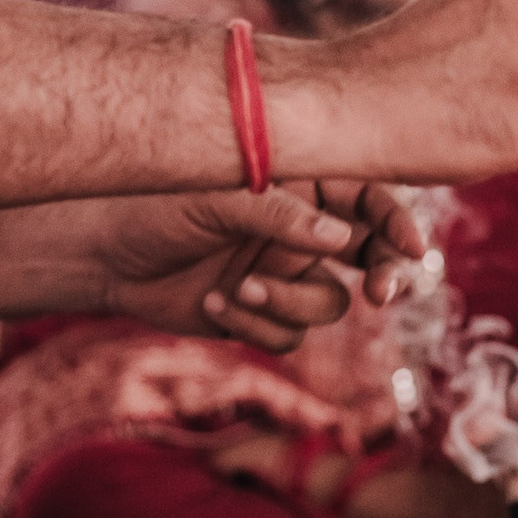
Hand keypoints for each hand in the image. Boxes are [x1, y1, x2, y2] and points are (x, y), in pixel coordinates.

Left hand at [91, 184, 425, 352]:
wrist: (105, 255)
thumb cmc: (156, 205)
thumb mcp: (214, 198)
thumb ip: (277, 214)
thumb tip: (341, 240)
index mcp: (302, 183)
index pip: (369, 198)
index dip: (398, 222)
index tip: (412, 248)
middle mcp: (303, 229)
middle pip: (374, 255)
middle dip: (386, 275)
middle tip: (382, 292)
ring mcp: (286, 272)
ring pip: (329, 304)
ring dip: (289, 304)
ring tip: (238, 289)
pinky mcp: (263, 312)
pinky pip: (289, 334)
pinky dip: (254, 325)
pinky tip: (212, 305)